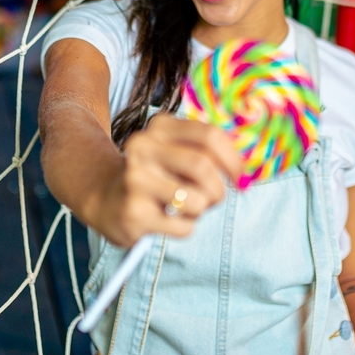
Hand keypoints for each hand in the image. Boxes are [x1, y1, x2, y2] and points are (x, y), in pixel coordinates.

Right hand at [90, 114, 241, 246]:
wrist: (106, 199)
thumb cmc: (156, 175)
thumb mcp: (175, 151)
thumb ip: (207, 151)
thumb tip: (248, 165)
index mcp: (159, 127)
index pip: (209, 136)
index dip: (234, 159)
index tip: (241, 177)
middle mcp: (143, 147)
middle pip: (203, 167)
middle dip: (218, 189)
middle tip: (215, 198)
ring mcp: (135, 180)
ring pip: (197, 200)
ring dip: (201, 210)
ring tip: (185, 207)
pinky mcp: (134, 212)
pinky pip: (184, 226)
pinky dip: (186, 227)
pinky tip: (168, 220)